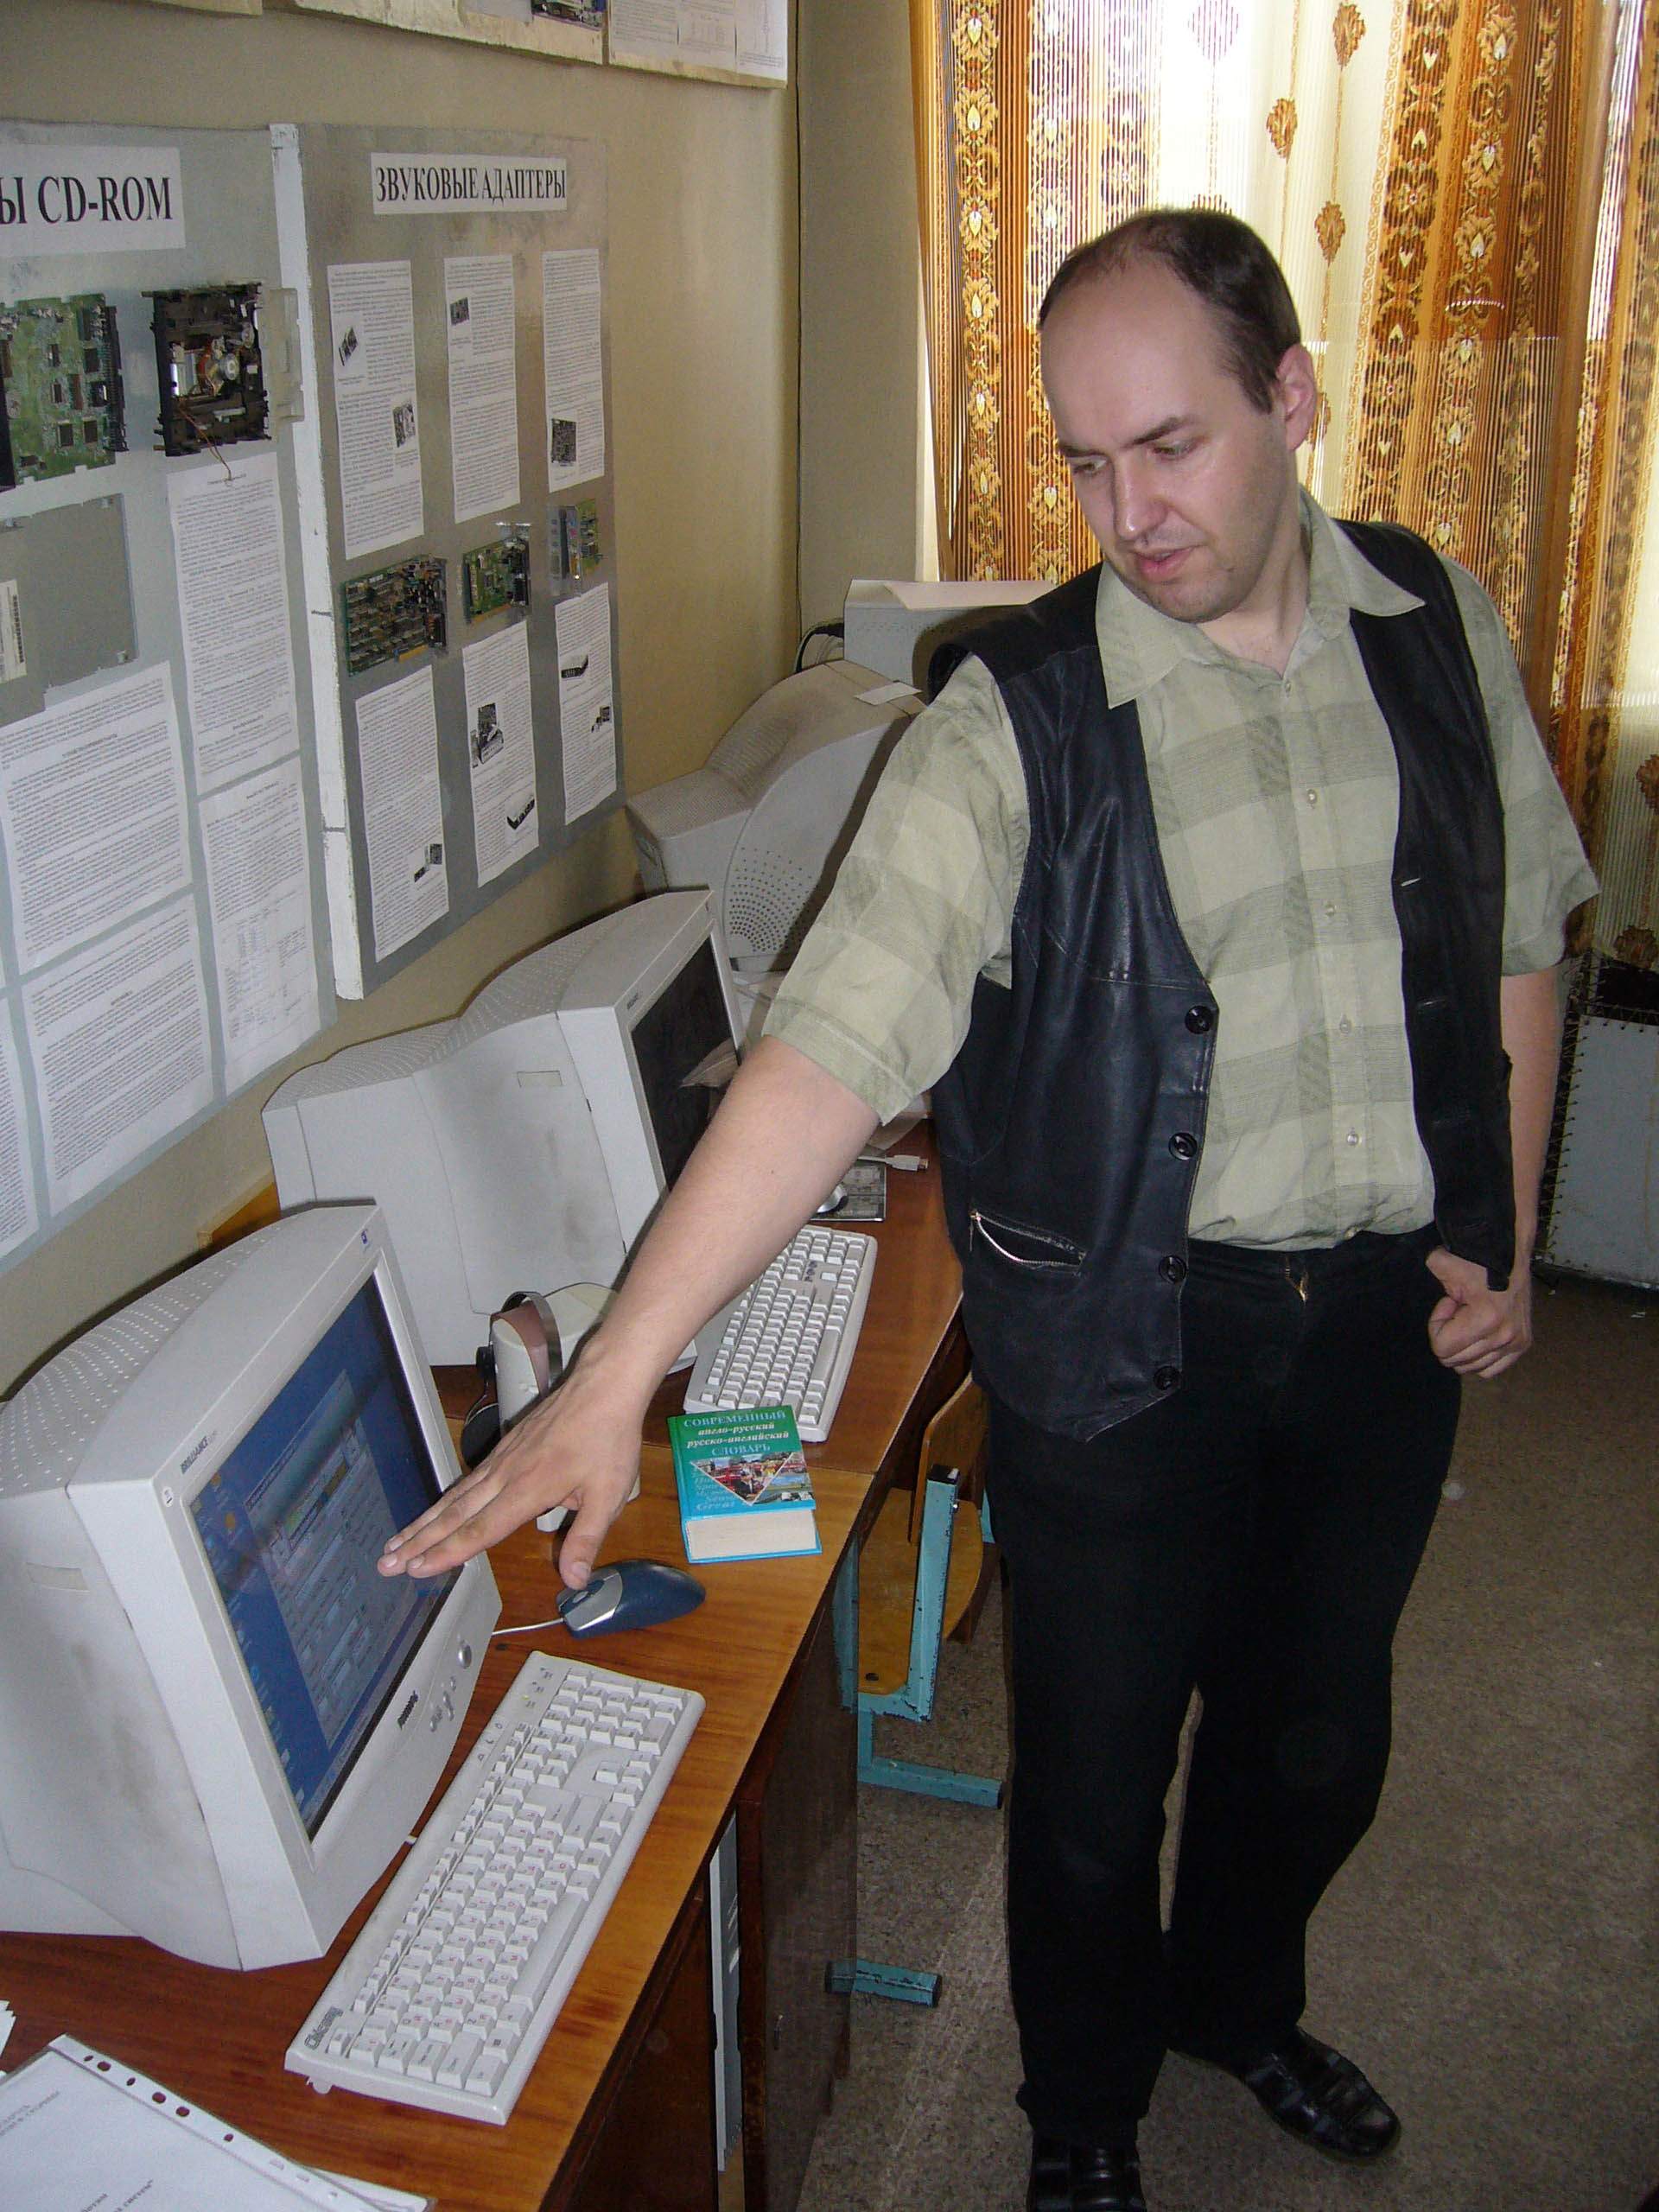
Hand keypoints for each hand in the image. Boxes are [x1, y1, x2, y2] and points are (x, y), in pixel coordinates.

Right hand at [378, 1349, 648, 1589]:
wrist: (603, 1385)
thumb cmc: (608, 1439)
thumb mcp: (608, 1494)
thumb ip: (586, 1538)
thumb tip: (572, 1580)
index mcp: (527, 1489)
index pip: (479, 1529)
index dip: (447, 1553)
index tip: (416, 1570)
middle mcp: (505, 1475)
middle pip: (453, 1514)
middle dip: (418, 1541)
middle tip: (385, 1563)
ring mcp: (501, 1459)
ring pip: (454, 1496)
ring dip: (423, 1522)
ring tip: (395, 1542)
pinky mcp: (505, 1448)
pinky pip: (466, 1480)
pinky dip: (444, 1500)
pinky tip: (435, 1511)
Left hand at [1425, 1247, 1533, 1377]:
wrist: (1512, 1254)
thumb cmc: (1477, 1259)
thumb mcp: (1443, 1263)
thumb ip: (1427, 1274)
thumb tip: (1411, 1283)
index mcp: (1485, 1319)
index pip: (1441, 1348)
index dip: (1436, 1325)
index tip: (1448, 1303)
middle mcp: (1503, 1336)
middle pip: (1455, 1361)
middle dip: (1449, 1336)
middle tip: (1459, 1310)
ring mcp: (1516, 1342)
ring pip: (1471, 1367)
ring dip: (1464, 1345)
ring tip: (1470, 1318)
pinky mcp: (1523, 1344)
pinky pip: (1491, 1369)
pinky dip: (1479, 1357)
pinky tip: (1478, 1334)